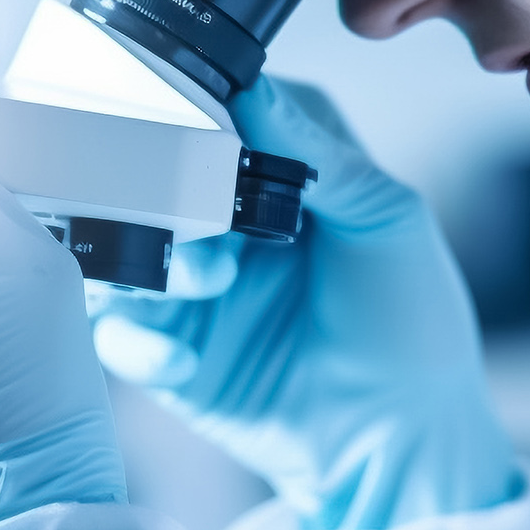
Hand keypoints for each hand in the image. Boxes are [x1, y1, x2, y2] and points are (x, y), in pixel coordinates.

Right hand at [91, 76, 518, 529]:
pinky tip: (185, 359)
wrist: (404, 441)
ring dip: (156, 262)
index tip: (194, 127)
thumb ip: (319, 153)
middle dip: (162, 188)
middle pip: (150, 176)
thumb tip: (253, 89)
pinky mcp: (170, 351)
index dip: (196, 113)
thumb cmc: (412, 323)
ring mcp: (191, 285)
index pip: (214, 113)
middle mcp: (223, 217)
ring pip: (120, 248)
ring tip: (209, 282)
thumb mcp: (387, 220)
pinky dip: (140, 342)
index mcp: (277, 169)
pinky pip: (117, 334)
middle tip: (198, 211)